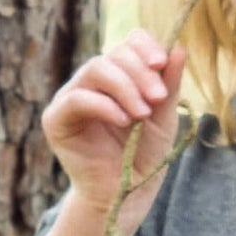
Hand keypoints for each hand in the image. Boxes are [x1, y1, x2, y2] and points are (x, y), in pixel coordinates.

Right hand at [41, 30, 186, 232]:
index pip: (129, 43)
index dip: (145, 46)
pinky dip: (104, 105)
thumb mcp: (164, 117)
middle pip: (114, 55)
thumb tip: (179, 49)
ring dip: (124, 88)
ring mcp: (72, 97)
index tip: (162, 63)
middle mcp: (93, 81)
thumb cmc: (143, 154)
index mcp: (120, 74)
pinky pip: (78, 98)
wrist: (126, 192)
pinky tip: (123, 121)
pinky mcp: (56, 119)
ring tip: (142, 114)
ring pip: (95, 69)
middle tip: (158, 98)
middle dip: (140, 73)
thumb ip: (169, 85)